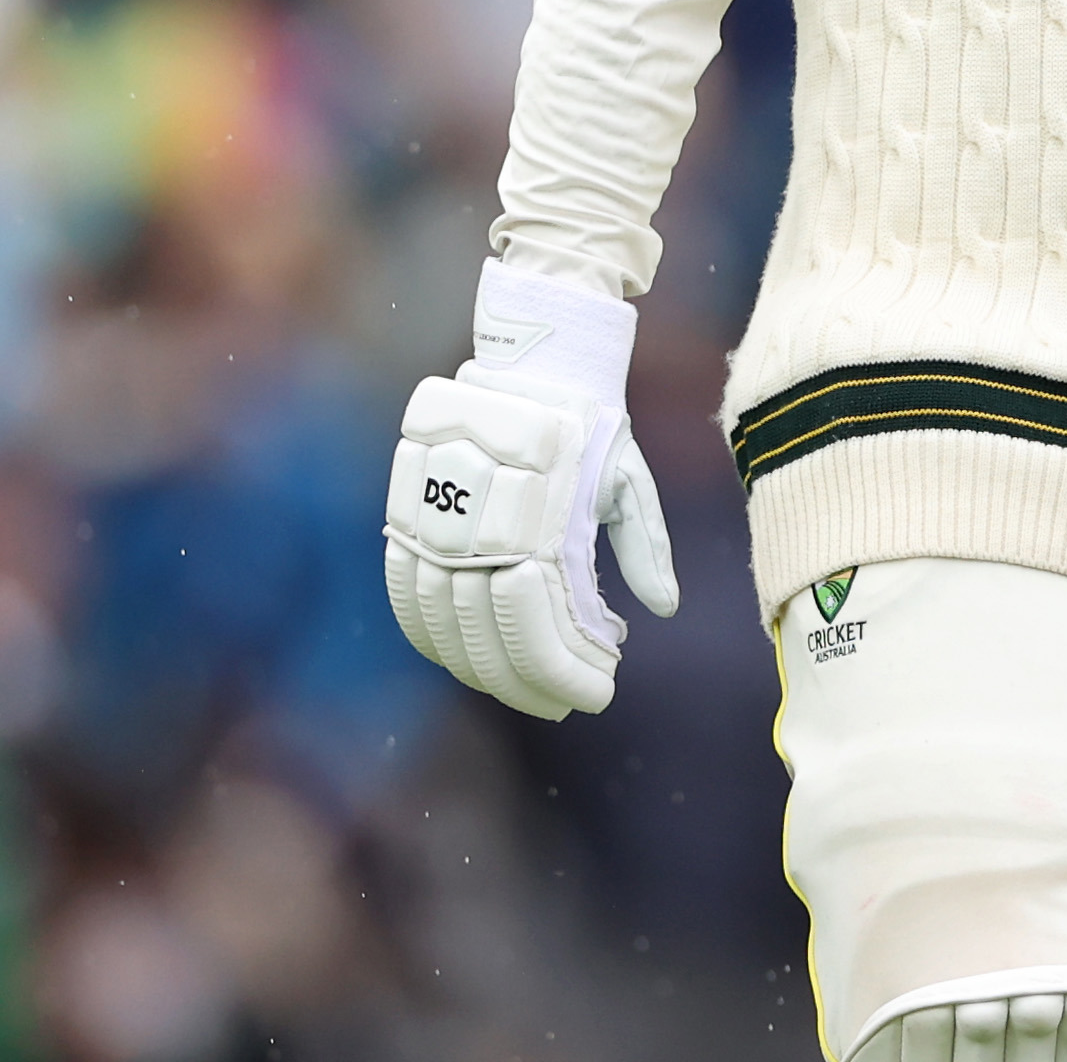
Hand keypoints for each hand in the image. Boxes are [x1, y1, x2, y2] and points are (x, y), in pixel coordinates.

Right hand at [385, 262, 677, 718]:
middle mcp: (476, 532)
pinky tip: (455, 653)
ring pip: (440, 625)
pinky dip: (426, 632)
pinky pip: (403, 590)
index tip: (599, 694)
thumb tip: (663, 607)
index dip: (565, 676)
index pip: (537, 631)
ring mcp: (434, 524)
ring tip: (516, 686)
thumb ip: (644, 545)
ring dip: (478, 668)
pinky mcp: (407, 514)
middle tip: (561, 703)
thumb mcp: (629, 480)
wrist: (529, 364)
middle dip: (526, 685)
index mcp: (535, 528)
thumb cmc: (587, 427)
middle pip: (486, 639)